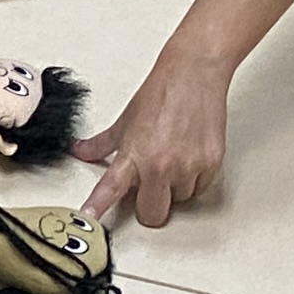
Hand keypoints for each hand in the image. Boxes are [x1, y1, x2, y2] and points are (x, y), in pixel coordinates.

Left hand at [73, 61, 228, 227]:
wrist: (194, 74)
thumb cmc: (161, 93)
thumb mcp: (125, 121)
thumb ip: (102, 144)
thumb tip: (82, 151)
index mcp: (135, 155)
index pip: (111, 189)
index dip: (99, 206)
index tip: (91, 219)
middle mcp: (161, 165)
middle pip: (153, 214)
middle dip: (149, 205)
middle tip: (148, 185)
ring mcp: (188, 166)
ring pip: (179, 201)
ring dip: (173, 189)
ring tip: (171, 159)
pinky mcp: (211, 163)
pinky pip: (200, 189)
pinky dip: (193, 179)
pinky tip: (188, 156)